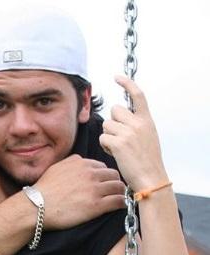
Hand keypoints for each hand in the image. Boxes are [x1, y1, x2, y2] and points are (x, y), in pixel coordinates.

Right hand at [36, 154, 125, 228]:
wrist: (37, 207)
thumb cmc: (43, 190)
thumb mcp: (56, 168)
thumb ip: (71, 162)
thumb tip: (79, 161)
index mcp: (81, 163)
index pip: (103, 166)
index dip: (105, 175)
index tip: (105, 183)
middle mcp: (90, 174)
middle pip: (114, 175)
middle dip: (115, 182)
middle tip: (115, 191)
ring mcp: (94, 189)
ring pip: (119, 187)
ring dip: (120, 193)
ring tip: (120, 198)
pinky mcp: (96, 205)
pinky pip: (118, 201)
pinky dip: (122, 203)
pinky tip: (121, 206)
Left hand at [99, 76, 168, 190]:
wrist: (151, 178)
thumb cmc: (147, 162)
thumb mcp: (148, 137)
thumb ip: (137, 125)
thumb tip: (120, 118)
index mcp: (147, 120)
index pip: (138, 95)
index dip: (127, 83)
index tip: (117, 77)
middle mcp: (138, 123)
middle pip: (115, 110)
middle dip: (113, 122)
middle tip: (118, 137)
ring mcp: (128, 133)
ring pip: (107, 124)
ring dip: (108, 135)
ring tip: (117, 148)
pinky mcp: (119, 143)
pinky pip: (103, 137)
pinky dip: (105, 145)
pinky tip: (113, 153)